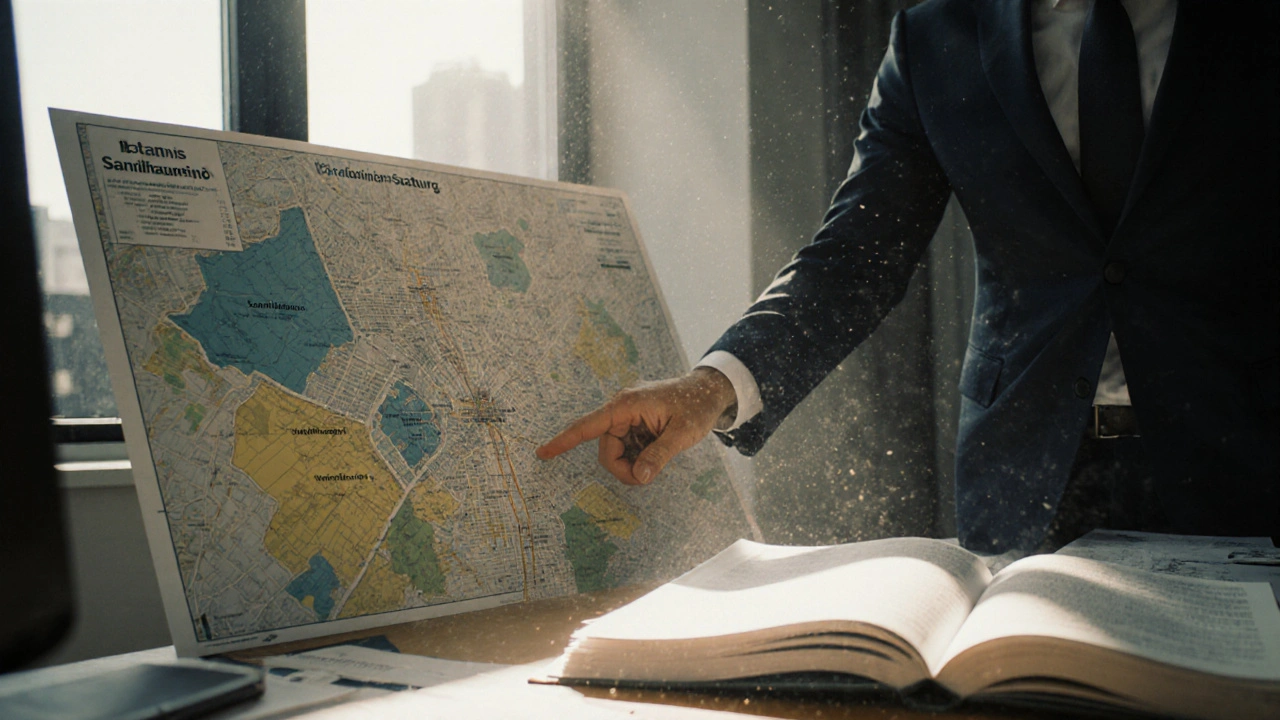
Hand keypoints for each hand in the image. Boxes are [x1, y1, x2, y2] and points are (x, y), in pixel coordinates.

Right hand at [536, 367, 736, 484]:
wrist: (710, 391)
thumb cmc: (696, 406)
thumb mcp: (683, 434)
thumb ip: (659, 456)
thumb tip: (640, 477)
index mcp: (627, 405)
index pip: (588, 425)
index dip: (564, 441)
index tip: (542, 453)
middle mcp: (622, 409)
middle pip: (607, 449)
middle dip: (623, 468)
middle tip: (647, 477)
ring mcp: (628, 416)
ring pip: (617, 451)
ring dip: (633, 463)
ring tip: (658, 459)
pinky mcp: (635, 423)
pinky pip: (628, 447)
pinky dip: (639, 457)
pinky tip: (658, 451)